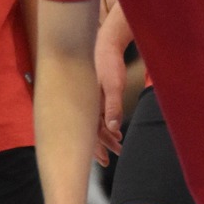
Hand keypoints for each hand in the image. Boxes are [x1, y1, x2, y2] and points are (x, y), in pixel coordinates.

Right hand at [93, 6, 131, 161]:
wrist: (107, 42)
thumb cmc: (109, 62)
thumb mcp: (114, 85)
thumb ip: (114, 106)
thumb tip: (114, 128)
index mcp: (86, 102)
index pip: (89, 131)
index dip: (95, 147)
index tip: (103, 160)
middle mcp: (85, 102)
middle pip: (90, 130)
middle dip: (100, 146)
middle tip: (108, 160)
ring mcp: (89, 98)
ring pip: (95, 122)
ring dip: (106, 135)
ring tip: (118, 147)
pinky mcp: (94, 94)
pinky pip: (97, 114)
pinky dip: (106, 124)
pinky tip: (115, 130)